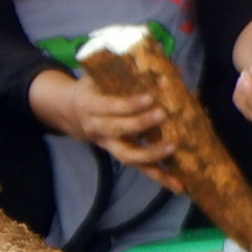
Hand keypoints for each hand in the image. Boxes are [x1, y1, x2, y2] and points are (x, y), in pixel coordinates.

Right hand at [28, 66, 172, 169]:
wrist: (71, 112)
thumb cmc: (92, 88)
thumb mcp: (98, 74)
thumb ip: (125, 70)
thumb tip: (166, 67)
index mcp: (89, 105)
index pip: (109, 107)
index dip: (128, 104)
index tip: (150, 97)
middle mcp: (97, 128)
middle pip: (118, 131)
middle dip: (140, 124)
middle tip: (163, 114)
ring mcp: (109, 145)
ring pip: (129, 156)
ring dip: (152, 156)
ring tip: (173, 148)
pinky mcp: (122, 155)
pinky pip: (141, 168)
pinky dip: (160, 177)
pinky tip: (179, 184)